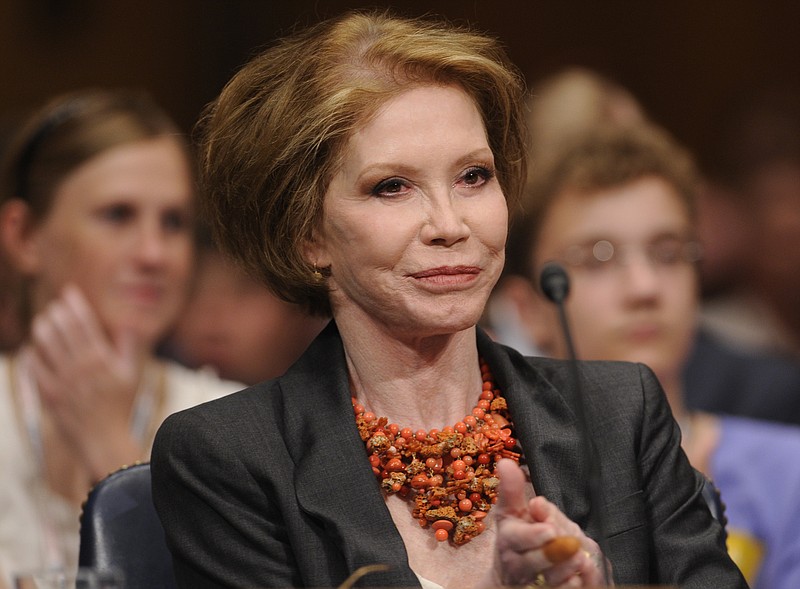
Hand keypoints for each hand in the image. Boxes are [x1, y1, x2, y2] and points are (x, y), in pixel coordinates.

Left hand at [28, 284, 143, 480]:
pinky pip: (35, 368)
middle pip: (63, 330)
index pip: (85, 323)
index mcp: (102, 359)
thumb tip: (130, 322)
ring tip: (43, 321)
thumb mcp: (131, 374)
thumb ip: (129, 346)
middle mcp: (81, 367)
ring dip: (42, 329)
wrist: (104, 438)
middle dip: (57, 312)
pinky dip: (32, 354)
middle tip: (55, 305)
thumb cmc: (120, 405)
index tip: (70, 292)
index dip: (76, 304)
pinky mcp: (49, 394)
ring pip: (46, 345)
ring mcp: (63, 380)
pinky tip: (33, 348)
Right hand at [482, 459, 609, 587]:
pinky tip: (582, 577)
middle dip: (552, 553)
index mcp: (508, 539)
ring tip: (580, 559)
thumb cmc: (516, 537)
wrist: (512, 577)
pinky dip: (572, 586)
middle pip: (533, 563)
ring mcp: (532, 584)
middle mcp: (517, 565)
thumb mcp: (511, 512)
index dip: (533, 536)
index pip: (517, 539)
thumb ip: (511, 489)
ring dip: (566, 569)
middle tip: (570, 543)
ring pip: (550, 581)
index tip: (550, 529)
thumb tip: (505, 462)